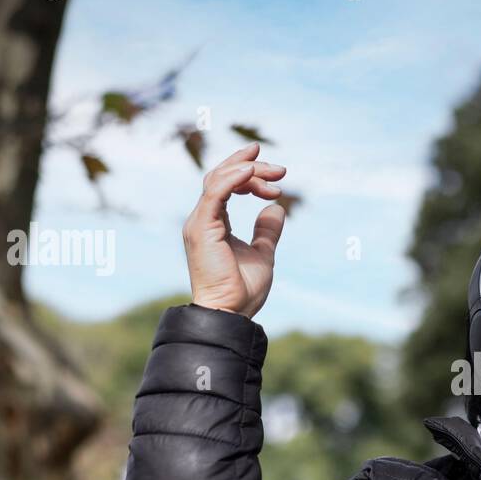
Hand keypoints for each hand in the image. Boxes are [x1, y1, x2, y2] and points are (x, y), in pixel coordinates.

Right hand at [182, 143, 287, 317]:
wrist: (231, 313)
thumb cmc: (242, 290)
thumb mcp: (262, 254)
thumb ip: (266, 231)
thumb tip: (277, 208)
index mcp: (214, 222)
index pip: (226, 184)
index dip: (249, 173)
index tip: (278, 176)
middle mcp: (203, 219)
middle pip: (221, 176)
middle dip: (251, 166)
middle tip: (281, 170)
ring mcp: (199, 222)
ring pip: (218, 179)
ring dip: (248, 171)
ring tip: (277, 174)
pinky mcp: (201, 228)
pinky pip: (215, 193)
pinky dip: (233, 178)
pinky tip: (251, 173)